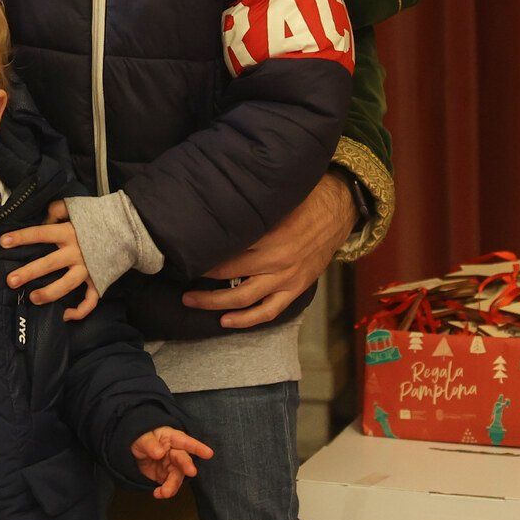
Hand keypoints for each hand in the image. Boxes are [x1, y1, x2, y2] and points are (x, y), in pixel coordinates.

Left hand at [0, 200, 98, 320]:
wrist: (128, 228)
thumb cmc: (98, 216)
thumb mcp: (76, 206)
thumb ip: (56, 210)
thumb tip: (42, 220)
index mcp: (69, 232)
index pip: (41, 233)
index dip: (22, 237)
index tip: (3, 242)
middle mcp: (76, 252)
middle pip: (48, 263)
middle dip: (28, 272)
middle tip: (10, 281)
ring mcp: (87, 269)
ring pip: (66, 285)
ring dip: (49, 293)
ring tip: (32, 298)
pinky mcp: (98, 281)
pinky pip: (90, 301)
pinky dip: (80, 311)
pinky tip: (65, 315)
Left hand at [130, 425, 213, 498]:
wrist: (134, 451)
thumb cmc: (140, 438)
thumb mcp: (141, 439)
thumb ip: (150, 445)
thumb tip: (160, 453)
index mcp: (170, 438)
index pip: (184, 441)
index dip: (197, 447)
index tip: (209, 453)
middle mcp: (175, 452)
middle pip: (183, 459)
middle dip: (187, 466)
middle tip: (192, 472)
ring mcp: (172, 465)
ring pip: (178, 476)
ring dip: (172, 485)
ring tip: (164, 493)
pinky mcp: (167, 477)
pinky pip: (170, 486)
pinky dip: (165, 491)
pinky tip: (158, 493)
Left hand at [184, 172, 354, 328]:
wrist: (340, 208)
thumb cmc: (305, 197)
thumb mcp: (277, 198)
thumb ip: (250, 209)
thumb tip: (216, 208)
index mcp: (269, 236)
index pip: (226, 252)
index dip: (201, 257)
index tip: (183, 256)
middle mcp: (275, 261)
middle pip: (228, 276)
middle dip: (200, 281)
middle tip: (178, 279)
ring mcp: (286, 278)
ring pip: (244, 299)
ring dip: (215, 304)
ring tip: (191, 301)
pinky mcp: (296, 289)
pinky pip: (269, 311)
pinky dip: (247, 320)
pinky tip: (226, 322)